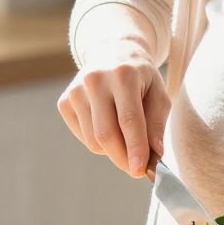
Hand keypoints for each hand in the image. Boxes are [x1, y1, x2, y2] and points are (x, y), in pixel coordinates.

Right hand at [56, 52, 169, 177]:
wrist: (113, 53)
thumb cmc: (141, 79)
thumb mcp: (159, 93)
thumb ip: (157, 123)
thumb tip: (155, 154)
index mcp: (123, 74)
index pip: (129, 120)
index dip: (135, 148)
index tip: (141, 170)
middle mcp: (96, 79)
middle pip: (106, 134)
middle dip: (122, 158)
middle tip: (136, 169)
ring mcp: (76, 90)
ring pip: (93, 140)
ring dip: (112, 151)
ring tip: (125, 139)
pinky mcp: (64, 101)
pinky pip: (82, 136)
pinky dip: (97, 142)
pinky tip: (108, 125)